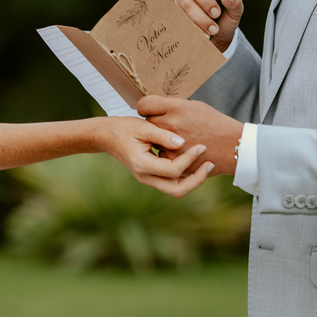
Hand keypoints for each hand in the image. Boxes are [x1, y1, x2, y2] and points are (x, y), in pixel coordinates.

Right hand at [95, 116, 213, 196]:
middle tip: (210, 164)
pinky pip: (172, 182)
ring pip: (175, 189)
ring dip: (193, 180)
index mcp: (142, 165)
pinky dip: (185, 176)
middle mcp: (145, 177)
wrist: (106, 135)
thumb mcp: (142, 127)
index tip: (201, 146)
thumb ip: (162, 135)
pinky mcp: (151, 175)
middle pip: (177, 189)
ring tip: (206, 165)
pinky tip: (195, 163)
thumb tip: (183, 143)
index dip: (189, 159)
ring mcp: (148, 179)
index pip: (173, 170)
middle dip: (197, 179)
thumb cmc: (123, 128)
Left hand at [138, 95, 243, 176]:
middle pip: (148, 122)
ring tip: (177, 137)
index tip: (148, 110)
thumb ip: (172, 107)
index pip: (144, 105)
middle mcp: (170, 125)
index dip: (145, 107)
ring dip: (159, 139)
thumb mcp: (194, 106)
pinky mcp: (174, 160)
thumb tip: (157, 108)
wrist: (232, 146)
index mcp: (175, 108)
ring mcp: (170, 144)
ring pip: (153, 140)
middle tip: (168, 124)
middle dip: (155, 122)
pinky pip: (162, 154)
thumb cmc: (214, 123)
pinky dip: (168, 152)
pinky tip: (180, 150)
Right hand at [175, 0, 244, 52]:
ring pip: (185, 1)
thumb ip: (235, 2)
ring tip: (212, 28)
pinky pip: (179, 16)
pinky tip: (202, 33)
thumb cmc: (226, 18)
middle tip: (216, 13)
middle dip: (205, 1)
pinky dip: (192, 26)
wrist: (217, 37)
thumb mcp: (235, 12)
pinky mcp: (176, 11)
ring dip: (199, 17)